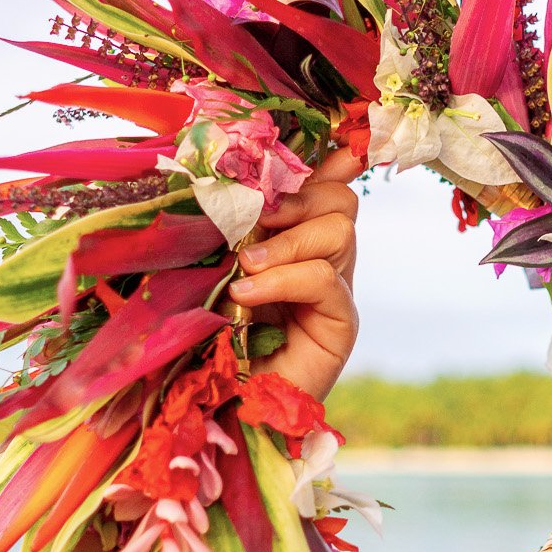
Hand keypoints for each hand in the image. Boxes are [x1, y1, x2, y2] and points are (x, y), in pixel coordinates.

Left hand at [228, 145, 361, 403]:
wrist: (219, 404)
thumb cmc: (210, 333)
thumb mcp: (216, 264)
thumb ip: (234, 226)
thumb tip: (238, 175)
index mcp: (295, 236)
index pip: (326, 181)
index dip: (323, 160)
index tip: (301, 147)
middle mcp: (323, 258)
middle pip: (341, 198)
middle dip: (297, 197)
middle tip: (254, 219)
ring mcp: (335, 290)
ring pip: (340, 229)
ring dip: (288, 239)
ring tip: (245, 266)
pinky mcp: (339, 324)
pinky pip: (325, 280)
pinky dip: (283, 280)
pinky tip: (246, 295)